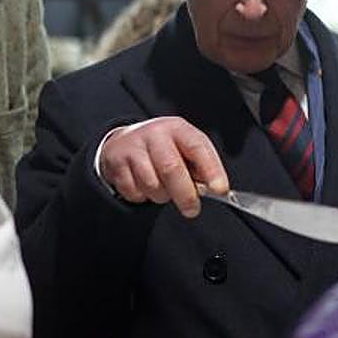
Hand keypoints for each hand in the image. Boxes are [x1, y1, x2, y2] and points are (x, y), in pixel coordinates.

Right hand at [99, 117, 227, 216]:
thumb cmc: (162, 148)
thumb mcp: (184, 147)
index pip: (197, 147)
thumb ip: (200, 165)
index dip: (211, 170)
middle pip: (171, 168)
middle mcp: (155, 135)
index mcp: (178, 129)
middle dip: (185, 195)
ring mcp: (133, 148)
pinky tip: (144, 186)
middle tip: (192, 209)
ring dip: (161, 196)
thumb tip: (213, 188)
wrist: (124, 141)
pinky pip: (133, 191)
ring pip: (152, 184)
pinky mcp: (117, 163)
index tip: (220, 189)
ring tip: (164, 189)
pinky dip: (142, 197)